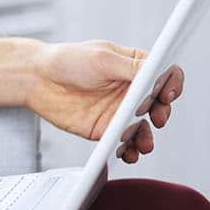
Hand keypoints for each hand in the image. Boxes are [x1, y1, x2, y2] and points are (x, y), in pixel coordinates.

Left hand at [24, 40, 183, 163]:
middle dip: (163, 113)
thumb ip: (131, 67)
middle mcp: (131, 90)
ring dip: (148, 138)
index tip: (167, 93)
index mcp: (134, 67)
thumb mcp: (102, 57)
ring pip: (145, 128)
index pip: (165, 75)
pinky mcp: (106, 130)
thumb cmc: (67, 60)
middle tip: (157, 117)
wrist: (36, 79)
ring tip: (143, 144)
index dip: (172, 84)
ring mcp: (120, 111)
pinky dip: (130, 150)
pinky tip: (127, 152)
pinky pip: (124, 144)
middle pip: (159, 105)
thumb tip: (157, 73)